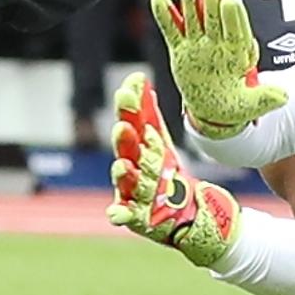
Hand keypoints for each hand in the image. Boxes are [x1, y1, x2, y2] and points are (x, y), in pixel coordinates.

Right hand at [105, 73, 240, 267]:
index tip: (128, 89)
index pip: (131, 122)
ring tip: (122, 166)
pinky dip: (119, 214)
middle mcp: (130, 166)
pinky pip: (125, 214)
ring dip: (123, 174)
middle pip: (127, 150)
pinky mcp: (134, 216)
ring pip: (126, 181)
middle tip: (123, 126)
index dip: (128, 108)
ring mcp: (130, 192)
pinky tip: (115, 214)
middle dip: (124, 139)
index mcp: (137, 146)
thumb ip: (147, 111)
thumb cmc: (161, 170)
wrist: (179, 209)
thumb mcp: (157, 139)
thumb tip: (137, 78)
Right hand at [147, 0, 287, 140]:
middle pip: (215, 19)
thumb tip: (283, 96)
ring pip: (194, 18)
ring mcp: (198, 45)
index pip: (236, 32)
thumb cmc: (233, 105)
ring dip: (190, 0)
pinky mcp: (181, 50)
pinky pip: (172, 31)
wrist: (212, 112)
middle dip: (213, 0)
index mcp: (237, 54)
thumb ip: (263, 98)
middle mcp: (218, 44)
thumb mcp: (249, 104)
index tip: (231, 2)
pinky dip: (165, 16)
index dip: (233, 18)